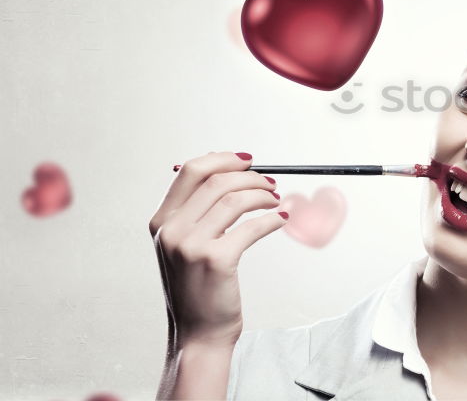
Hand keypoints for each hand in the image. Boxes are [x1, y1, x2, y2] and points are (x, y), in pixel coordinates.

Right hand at [149, 151, 286, 349]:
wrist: (198, 333)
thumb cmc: (197, 288)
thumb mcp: (183, 246)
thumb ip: (196, 213)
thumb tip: (227, 172)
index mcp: (161, 222)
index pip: (190, 171)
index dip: (223, 159)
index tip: (247, 161)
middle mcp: (170, 230)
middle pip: (216, 181)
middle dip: (249, 176)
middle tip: (270, 183)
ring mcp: (191, 245)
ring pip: (235, 199)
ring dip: (263, 195)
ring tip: (276, 201)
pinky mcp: (216, 260)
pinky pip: (251, 226)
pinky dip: (271, 219)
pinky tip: (280, 220)